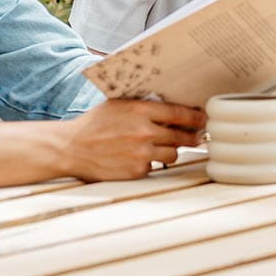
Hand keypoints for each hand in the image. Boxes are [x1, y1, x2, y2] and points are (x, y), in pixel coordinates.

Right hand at [58, 99, 205, 180]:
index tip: (205, 120)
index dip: (197, 118)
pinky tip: (136, 157)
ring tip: (159, 147)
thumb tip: (172, 104)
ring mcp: (141, 153)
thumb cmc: (94, 124)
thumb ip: (143, 105)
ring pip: (173, 154)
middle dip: (191, 137)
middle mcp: (144, 132)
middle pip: (182, 136)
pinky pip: (155, 167)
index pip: (181, 114)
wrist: (71, 148)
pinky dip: (150, 163)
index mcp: (140, 110)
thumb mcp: (118, 104)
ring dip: (170, 151)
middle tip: (196, 136)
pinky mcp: (136, 170)